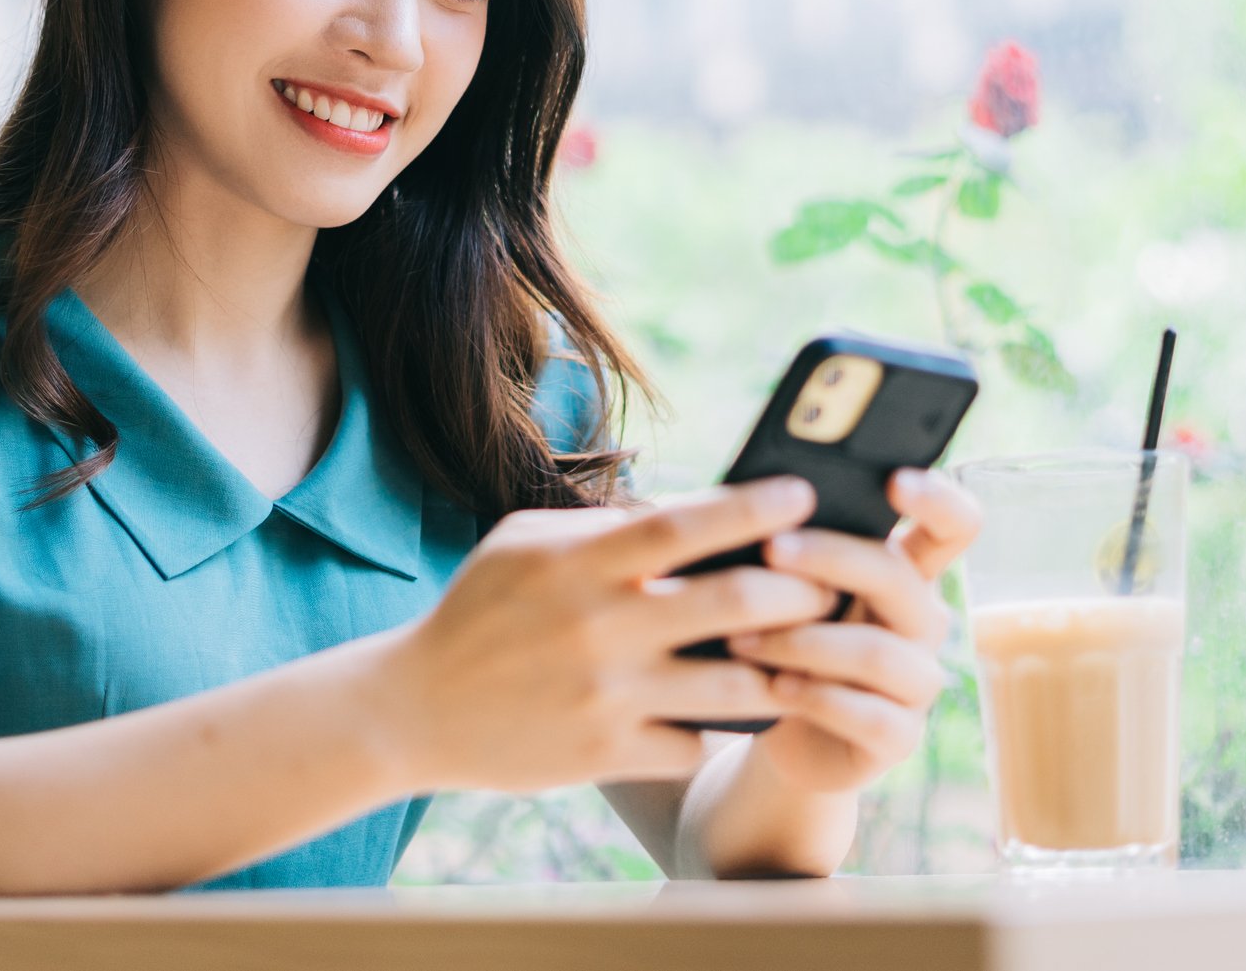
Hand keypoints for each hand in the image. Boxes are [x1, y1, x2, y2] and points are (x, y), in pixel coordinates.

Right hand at [379, 478, 834, 792]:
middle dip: (798, 592)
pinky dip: (727, 725)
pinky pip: (697, 741)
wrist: (413, 710)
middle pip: (732, 604)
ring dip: (785, 668)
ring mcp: (606, 696)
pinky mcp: (606, 754)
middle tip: (831, 584)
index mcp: (579, 564)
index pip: (684, 525)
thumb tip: (690, 513)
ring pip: (735, 684)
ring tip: (816, 653)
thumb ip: (601, 527)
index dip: (753, 508)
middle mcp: (598, 628)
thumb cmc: (479, 612)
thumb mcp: (523, 544)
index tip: (802, 491)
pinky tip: (748, 711)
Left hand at [726, 468, 981, 794]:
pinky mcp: (899, 737)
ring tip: (741, 639)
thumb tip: (749, 493)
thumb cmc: (782, 638)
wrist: (779, 730)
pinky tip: (773, 689)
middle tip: (770, 549)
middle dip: (830, 557)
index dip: (938, 499)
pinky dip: (816, 698)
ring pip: (878, 652)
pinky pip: (871, 716)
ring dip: (802, 641)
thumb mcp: (788, 587)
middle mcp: (922, 622)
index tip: (895, 480)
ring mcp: (917, 682)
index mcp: (904, 572)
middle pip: (899, 578)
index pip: (954, 526)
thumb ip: (791, 544)